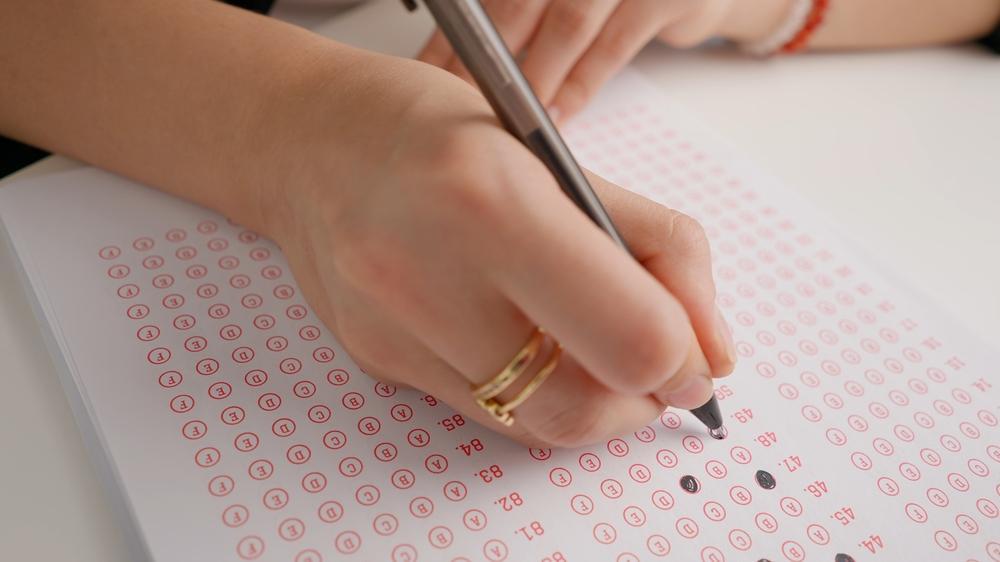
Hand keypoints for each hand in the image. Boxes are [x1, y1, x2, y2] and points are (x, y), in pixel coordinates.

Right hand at [263, 54, 734, 446]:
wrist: (307, 141)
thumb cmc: (434, 129)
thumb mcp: (558, 153)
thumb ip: (654, 246)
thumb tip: (712, 350)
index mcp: (491, 200)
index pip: (630, 336)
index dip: (683, 358)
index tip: (693, 350)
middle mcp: (427, 276)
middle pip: (582, 408)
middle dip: (641, 398)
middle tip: (652, 362)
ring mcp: (393, 332)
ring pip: (536, 424)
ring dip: (592, 401)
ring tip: (592, 344)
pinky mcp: (378, 364)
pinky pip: (488, 410)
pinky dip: (532, 390)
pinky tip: (526, 337)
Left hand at [418, 0, 734, 120]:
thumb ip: (521, 14)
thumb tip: (454, 64)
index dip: (454, 35)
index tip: (429, 77)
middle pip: (517, 1)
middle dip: (485, 61)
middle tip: (461, 107)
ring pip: (567, 21)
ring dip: (535, 78)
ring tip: (512, 120)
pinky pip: (615, 44)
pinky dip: (583, 84)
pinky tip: (560, 115)